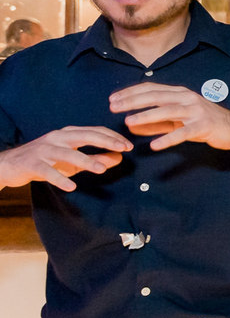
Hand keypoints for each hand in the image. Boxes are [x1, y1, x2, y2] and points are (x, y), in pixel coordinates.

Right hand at [0, 126, 130, 191]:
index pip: (95, 131)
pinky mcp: (31, 163)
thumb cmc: (46, 160)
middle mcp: (57, 138)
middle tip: (123, 149)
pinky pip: (47, 171)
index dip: (113, 137)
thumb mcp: (73, 160)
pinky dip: (59, 178)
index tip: (129, 145)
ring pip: (67, 153)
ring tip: (101, 169)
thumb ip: (95, 158)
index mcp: (68, 133)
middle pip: (84, 135)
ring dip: (86, 160)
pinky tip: (72, 186)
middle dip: (105, 141)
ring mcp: (43, 149)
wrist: (9, 164)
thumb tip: (119, 158)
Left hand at [109, 82, 229, 151]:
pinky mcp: (203, 126)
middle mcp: (187, 98)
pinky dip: (167, 139)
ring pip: (167, 111)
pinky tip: (154, 146)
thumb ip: (157, 121)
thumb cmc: (205, 122)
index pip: (151, 88)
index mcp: (180, 93)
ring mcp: (196, 111)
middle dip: (132, 101)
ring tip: (128, 122)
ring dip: (146, 116)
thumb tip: (132, 125)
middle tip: (113, 107)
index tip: (113, 99)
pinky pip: (182, 133)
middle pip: (155, 96)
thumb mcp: (180, 118)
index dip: (131, 92)